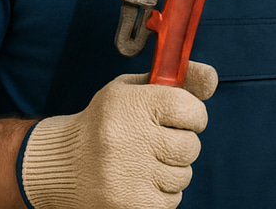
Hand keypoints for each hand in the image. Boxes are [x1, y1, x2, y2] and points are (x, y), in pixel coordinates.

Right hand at [20, 61, 216, 208]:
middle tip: (162, 141)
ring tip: (148, 161)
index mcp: (133, 104)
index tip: (182, 117)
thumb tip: (213, 79)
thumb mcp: (135, 89)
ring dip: (173, 169)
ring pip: (183, 176)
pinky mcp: (126, 204)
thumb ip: (179, 80)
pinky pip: (170, 201)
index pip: (192, 109)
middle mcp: (129, 138)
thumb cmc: (108, 120)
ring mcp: (127, 175)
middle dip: (183, 143)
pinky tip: (143, 181)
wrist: (61, 164)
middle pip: (190, 146)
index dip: (194, 115)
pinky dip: (163, 193)